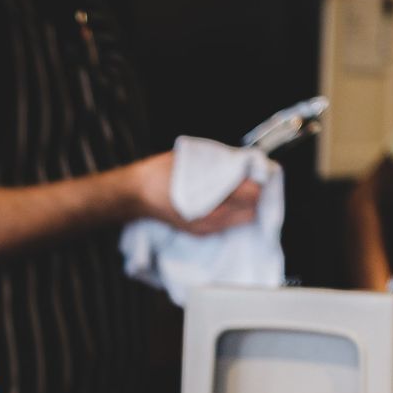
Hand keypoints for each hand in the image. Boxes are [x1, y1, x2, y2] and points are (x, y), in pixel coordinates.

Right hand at [125, 151, 264, 236]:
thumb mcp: (193, 159)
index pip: (251, 193)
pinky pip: (228, 224)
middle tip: (245, 181)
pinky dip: (231, 213)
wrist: (137, 194)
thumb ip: (221, 162)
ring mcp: (207, 228)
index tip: (251, 171)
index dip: (255, 180)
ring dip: (243, 205)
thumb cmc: (161, 173)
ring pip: (243, 219)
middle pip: (251, 209)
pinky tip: (221, 202)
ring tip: (233, 192)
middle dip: (252, 195)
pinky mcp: (201, 233)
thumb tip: (243, 162)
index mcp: (211, 197)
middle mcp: (212, 217)